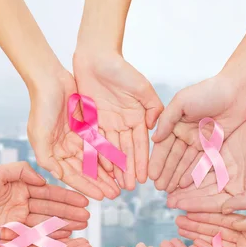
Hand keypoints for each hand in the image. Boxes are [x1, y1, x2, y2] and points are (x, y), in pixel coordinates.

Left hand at [0, 162, 90, 238]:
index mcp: (22, 188)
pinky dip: (51, 236)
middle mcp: (24, 204)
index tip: (84, 201)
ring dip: (65, 225)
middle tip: (88, 218)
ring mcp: (20, 220)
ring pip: (47, 222)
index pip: (49, 192)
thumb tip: (43, 180)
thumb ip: (21, 170)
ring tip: (82, 228)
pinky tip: (65, 237)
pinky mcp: (13, 234)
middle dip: (71, 213)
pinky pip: (36, 235)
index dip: (67, 197)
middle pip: (52, 209)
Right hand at [28, 70, 120, 199]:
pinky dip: (110, 154)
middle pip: (86, 170)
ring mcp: (78, 138)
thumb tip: (58, 177)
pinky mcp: (88, 127)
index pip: (72, 175)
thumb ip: (47, 159)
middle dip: (101, 183)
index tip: (101, 197)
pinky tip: (121, 163)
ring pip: (96, 159)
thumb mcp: (39, 135)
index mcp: (54, 153)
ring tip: (121, 183)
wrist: (50, 79)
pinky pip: (101, 144)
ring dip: (108, 172)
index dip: (87, 187)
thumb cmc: (41, 107)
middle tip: (116, 194)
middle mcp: (66, 148)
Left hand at [73, 52, 163, 189]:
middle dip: (127, 170)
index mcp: (136, 117)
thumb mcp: (142, 87)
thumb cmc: (121, 68)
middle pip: (125, 151)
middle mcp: (122, 124)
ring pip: (109, 150)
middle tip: (127, 189)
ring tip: (113, 185)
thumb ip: (153, 107)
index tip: (145, 178)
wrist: (95, 56)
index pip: (140, 144)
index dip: (142, 161)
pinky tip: (98, 171)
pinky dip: (95, 156)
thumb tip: (156, 128)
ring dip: (112, 168)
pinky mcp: (90, 121)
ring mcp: (105, 124)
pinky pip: (93, 142)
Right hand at [148, 73, 245, 192]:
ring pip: (186, 163)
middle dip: (166, 173)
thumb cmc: (208, 91)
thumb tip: (154, 139)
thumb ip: (166, 120)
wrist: (237, 91)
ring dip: (177, 176)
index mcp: (176, 123)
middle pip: (174, 157)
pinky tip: (185, 185)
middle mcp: (186, 133)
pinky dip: (193, 174)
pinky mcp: (214, 147)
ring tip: (169, 190)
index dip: (157, 161)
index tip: (151, 175)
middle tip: (159, 188)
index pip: (163, 146)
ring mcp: (200, 141)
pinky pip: (202, 163)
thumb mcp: (181, 102)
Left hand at [166, 112, 245, 212]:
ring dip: (186, 186)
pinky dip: (190, 170)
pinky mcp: (221, 153)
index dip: (197, 207)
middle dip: (187, 199)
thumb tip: (225, 211)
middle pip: (205, 194)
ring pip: (201, 180)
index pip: (215, 204)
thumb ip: (244, 200)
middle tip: (168, 203)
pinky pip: (202, 163)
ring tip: (168, 191)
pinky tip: (177, 174)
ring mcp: (226, 168)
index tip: (180, 210)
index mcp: (241, 193)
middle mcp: (232, 183)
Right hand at [175, 211, 245, 246]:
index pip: (224, 219)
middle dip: (196, 226)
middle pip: (215, 231)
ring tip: (180, 232)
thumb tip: (233, 219)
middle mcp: (243, 239)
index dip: (207, 215)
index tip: (191, 210)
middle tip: (178, 221)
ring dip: (196, 238)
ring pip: (213, 244)